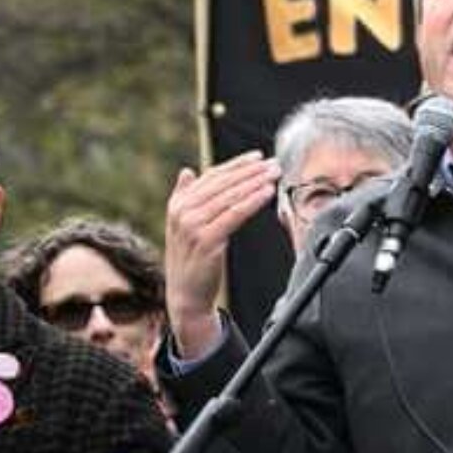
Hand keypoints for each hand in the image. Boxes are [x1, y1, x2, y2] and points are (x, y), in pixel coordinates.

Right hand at [163, 153, 280, 345]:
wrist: (186, 295)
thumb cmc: (191, 259)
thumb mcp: (183, 225)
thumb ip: (185, 197)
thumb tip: (187, 171)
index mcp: (178, 204)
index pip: (212, 176)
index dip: (237, 164)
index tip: (258, 157)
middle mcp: (183, 212)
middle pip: (224, 183)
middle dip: (251, 171)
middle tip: (273, 164)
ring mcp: (193, 226)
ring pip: (231, 196)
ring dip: (256, 182)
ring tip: (274, 175)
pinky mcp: (207, 241)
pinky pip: (234, 215)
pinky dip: (252, 201)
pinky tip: (267, 193)